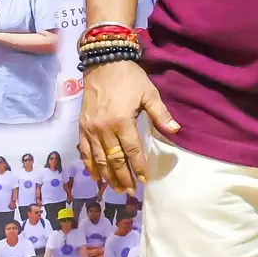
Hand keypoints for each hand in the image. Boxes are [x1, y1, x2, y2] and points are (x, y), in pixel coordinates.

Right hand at [78, 58, 177, 192]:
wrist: (104, 64)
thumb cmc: (130, 79)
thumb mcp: (149, 93)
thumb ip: (160, 114)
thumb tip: (175, 130)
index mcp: (122, 122)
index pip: (132, 151)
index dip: (138, 167)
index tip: (144, 180)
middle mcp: (104, 129)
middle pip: (113, 159)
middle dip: (122, 177)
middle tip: (130, 191)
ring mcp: (90, 129)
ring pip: (98, 158)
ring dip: (106, 175)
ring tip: (115, 188)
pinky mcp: (82, 127)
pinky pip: (84, 150)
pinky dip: (89, 164)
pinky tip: (95, 175)